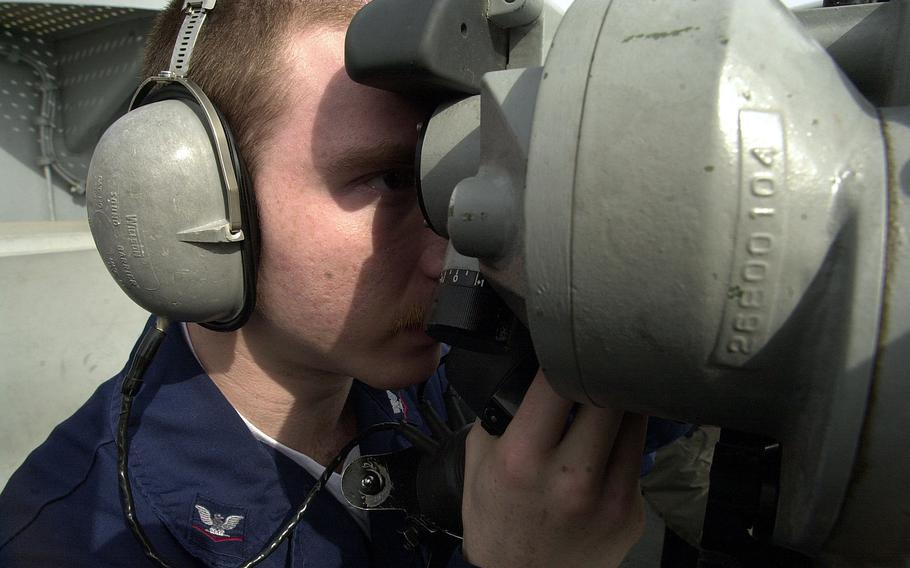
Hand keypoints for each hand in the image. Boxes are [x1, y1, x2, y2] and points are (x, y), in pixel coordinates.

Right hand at [461, 370, 646, 567]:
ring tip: (608, 396)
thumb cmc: (497, 518)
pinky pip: (637, 456)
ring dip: (622, 401)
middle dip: (600, 372)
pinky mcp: (633, 511)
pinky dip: (625, 441)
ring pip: (635, 420)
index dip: (561, 353)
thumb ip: (505, 412)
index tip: (562, 344)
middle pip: (609, 393)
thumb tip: (534, 369)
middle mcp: (572, 478)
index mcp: (524, 458)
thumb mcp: (480, 458)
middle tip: (595, 361)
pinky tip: (607, 445)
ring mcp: (610, 497)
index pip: (559, 379)